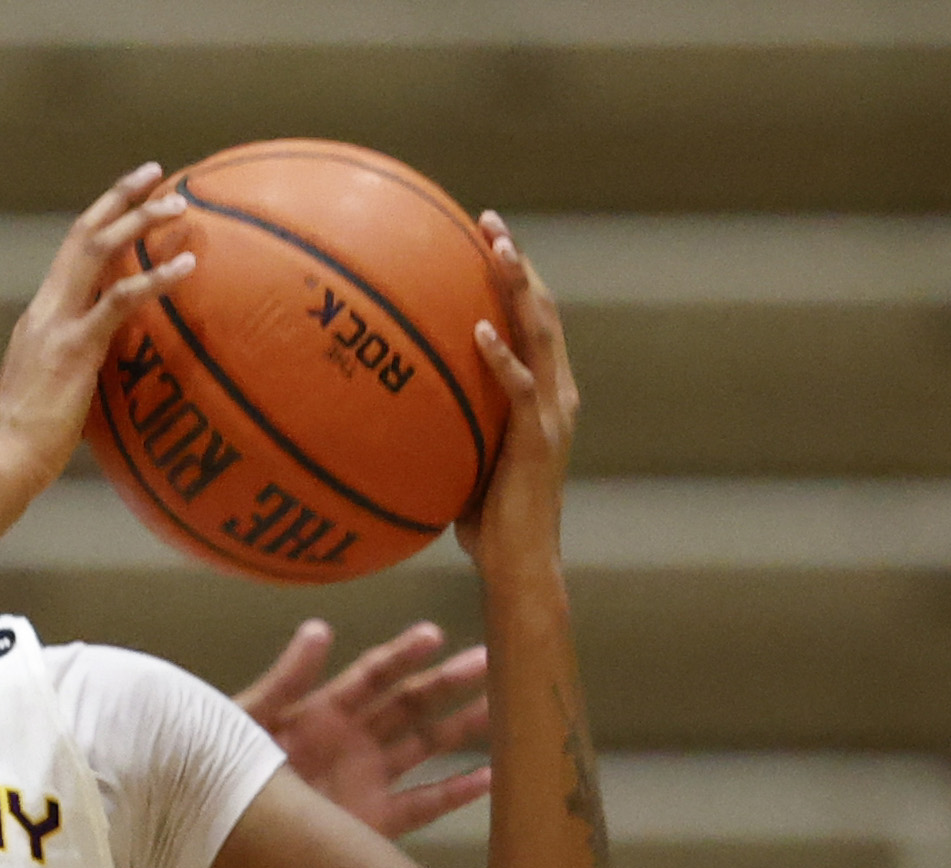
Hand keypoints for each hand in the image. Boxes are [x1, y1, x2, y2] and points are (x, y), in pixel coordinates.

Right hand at [0, 165, 196, 495]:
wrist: (1, 462)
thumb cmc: (26, 442)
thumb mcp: (53, 387)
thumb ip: (77, 361)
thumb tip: (110, 360)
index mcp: (39, 317)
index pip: (70, 254)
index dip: (101, 218)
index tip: (131, 194)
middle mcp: (45, 309)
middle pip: (82, 235)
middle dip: (121, 198)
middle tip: (157, 174)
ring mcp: (59, 325)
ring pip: (99, 252)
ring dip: (140, 222)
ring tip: (178, 207)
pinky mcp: (76, 347)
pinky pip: (120, 300)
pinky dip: (155, 278)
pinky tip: (186, 267)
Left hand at [236, 620, 493, 840]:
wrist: (209, 830)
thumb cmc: (218, 769)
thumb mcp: (247, 719)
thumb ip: (284, 680)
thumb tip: (320, 628)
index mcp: (322, 711)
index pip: (372, 675)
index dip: (402, 654)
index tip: (433, 635)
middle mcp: (352, 741)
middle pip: (409, 705)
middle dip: (449, 683)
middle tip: (491, 659)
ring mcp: (366, 781)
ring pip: (425, 748)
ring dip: (464, 728)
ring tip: (507, 707)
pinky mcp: (372, 823)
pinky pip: (422, 806)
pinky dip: (456, 793)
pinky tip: (494, 777)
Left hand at [458, 215, 578, 582]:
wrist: (519, 565)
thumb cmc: (486, 524)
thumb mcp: (462, 460)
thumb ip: (447, 425)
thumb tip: (393, 408)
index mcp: (545, 393)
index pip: (533, 320)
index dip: (515, 276)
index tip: (486, 237)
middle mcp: (557, 393)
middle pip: (542, 310)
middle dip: (517, 261)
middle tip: (489, 221)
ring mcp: (552, 414)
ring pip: (541, 334)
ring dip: (519, 288)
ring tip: (497, 248)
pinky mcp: (538, 439)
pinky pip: (520, 388)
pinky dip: (502, 357)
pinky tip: (479, 331)